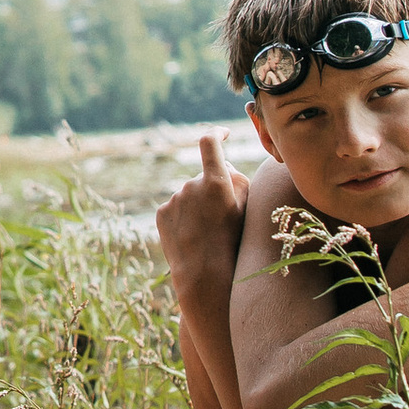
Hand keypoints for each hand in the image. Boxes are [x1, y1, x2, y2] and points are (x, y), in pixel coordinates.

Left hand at [155, 135, 247, 290]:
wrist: (204, 275)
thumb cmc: (232, 242)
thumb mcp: (247, 209)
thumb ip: (237, 179)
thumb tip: (225, 165)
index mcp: (214, 180)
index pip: (210, 142)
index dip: (216, 133)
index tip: (222, 133)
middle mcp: (191, 184)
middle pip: (205, 177)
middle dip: (214, 189)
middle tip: (224, 216)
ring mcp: (174, 198)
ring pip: (190, 195)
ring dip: (200, 206)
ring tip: (209, 233)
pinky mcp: (162, 212)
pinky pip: (177, 208)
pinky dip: (186, 217)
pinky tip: (194, 236)